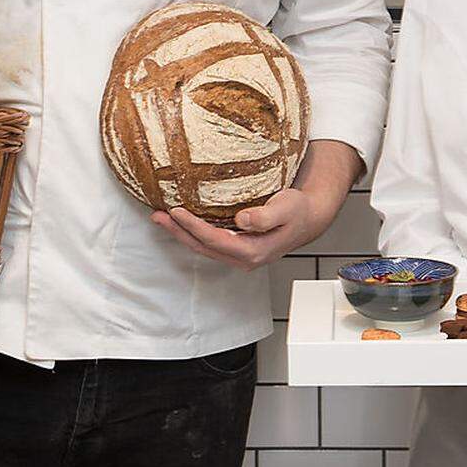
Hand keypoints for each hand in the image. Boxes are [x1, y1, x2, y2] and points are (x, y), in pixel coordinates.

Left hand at [151, 186, 328, 269]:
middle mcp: (244, 258)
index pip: (214, 239)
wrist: (308, 219)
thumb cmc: (298, 211)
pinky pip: (209, 243)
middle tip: (157, 216)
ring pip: (203, 247)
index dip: (192, 226)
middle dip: (178, 232)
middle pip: (202, 247)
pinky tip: (182, 222)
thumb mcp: (287, 208)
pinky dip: (193, 232)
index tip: (176, 211)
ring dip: (181, 233)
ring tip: (162, 218)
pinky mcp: (237, 248)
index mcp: (253, 251)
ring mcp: (239, 255)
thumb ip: (265, 216)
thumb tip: (242, 220)